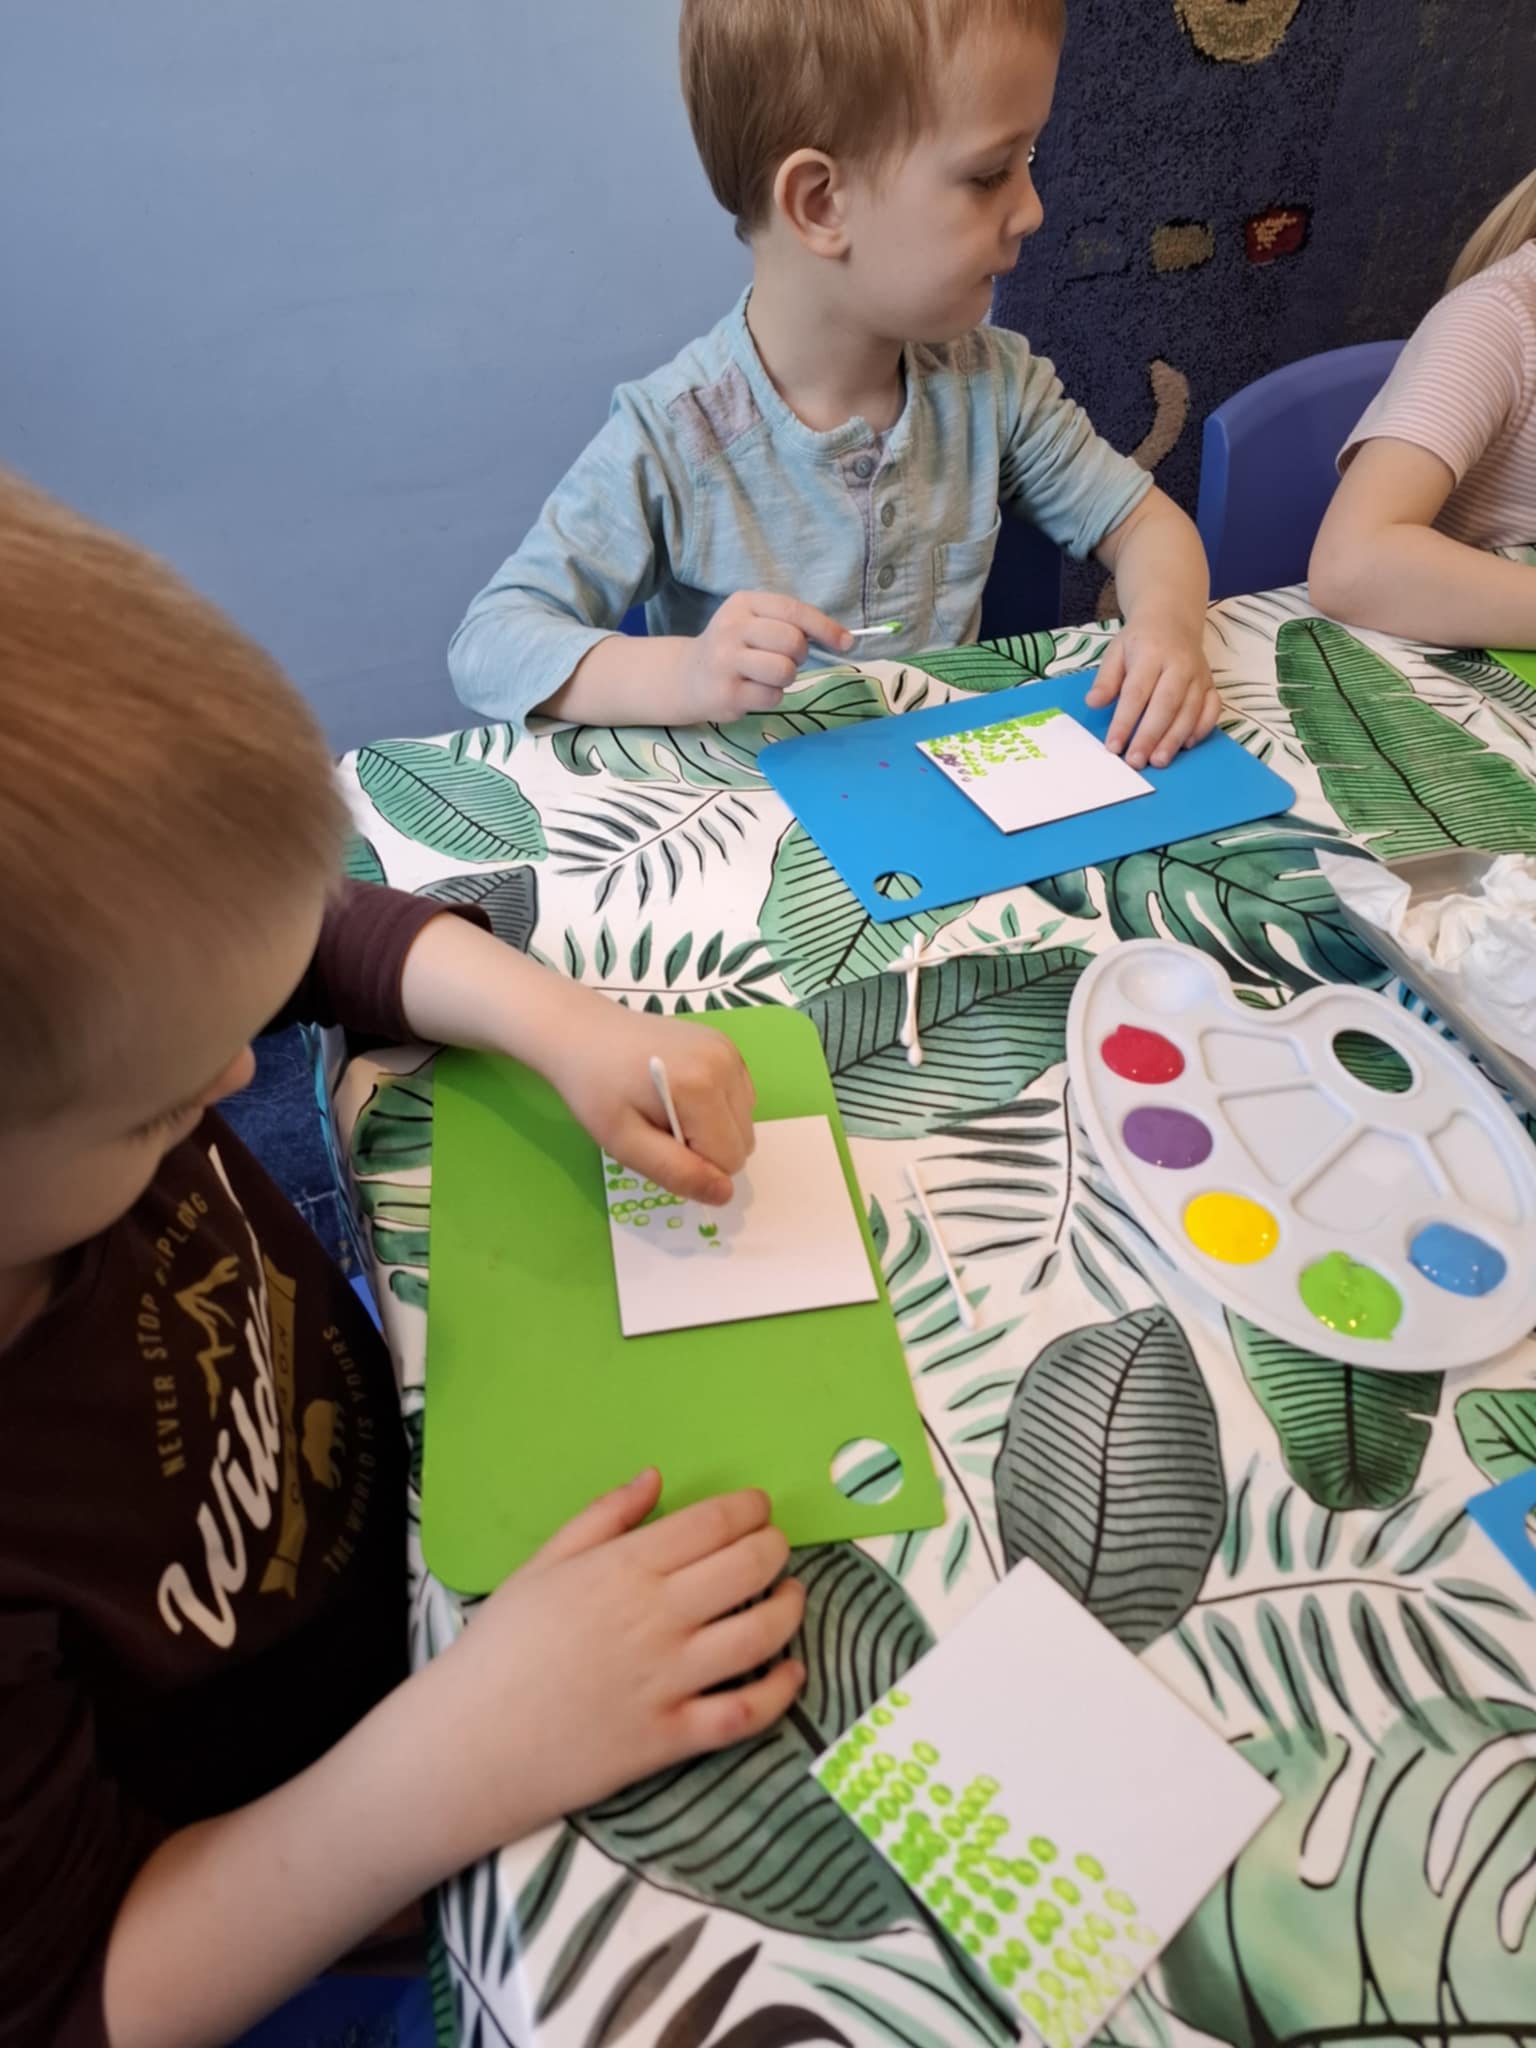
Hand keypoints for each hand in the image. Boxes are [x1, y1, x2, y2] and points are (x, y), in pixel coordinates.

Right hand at [428, 1473, 805, 1851]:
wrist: (471, 1742)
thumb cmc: (502, 1645)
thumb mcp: (542, 1564)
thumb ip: (603, 1517)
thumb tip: (655, 1477)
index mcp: (624, 1567)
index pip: (712, 1523)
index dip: (749, 1509)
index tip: (758, 1508)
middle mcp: (658, 1616)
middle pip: (747, 1568)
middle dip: (774, 1548)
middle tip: (775, 1546)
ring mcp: (670, 1679)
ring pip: (760, 1634)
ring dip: (789, 1608)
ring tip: (790, 1596)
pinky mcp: (673, 1737)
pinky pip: (746, 1713)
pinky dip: (780, 1692)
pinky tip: (792, 1672)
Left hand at [544, 997, 755, 1203]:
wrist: (582, 1032)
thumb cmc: (595, 1090)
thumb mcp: (624, 1143)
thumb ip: (676, 1172)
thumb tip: (725, 1195)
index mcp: (701, 1087)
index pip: (729, 1161)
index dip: (693, 1166)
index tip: (656, 1143)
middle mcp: (725, 1063)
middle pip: (742, 1142)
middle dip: (705, 1149)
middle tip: (657, 1127)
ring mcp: (729, 1051)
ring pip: (743, 1123)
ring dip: (712, 1130)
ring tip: (667, 1108)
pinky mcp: (726, 1046)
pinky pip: (740, 1099)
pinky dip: (716, 1109)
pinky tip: (680, 1092)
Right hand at [676, 592, 851, 721]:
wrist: (688, 676)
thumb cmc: (733, 647)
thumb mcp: (754, 622)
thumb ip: (790, 623)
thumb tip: (844, 639)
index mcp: (743, 603)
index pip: (794, 611)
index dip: (825, 627)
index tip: (846, 642)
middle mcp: (731, 629)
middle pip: (793, 642)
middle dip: (800, 655)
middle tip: (786, 660)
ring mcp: (726, 662)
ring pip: (784, 671)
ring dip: (786, 678)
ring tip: (768, 676)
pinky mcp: (727, 693)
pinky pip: (772, 697)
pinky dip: (771, 697)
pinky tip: (753, 691)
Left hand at [1084, 612, 1221, 769]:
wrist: (1172, 620)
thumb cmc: (1140, 642)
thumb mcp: (1116, 652)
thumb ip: (1106, 679)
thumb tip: (1093, 703)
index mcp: (1151, 653)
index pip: (1136, 692)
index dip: (1124, 721)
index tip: (1113, 746)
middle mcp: (1179, 665)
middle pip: (1166, 704)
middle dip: (1150, 736)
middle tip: (1135, 761)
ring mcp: (1199, 675)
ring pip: (1190, 711)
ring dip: (1174, 739)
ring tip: (1158, 761)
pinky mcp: (1211, 685)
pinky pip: (1212, 709)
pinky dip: (1202, 729)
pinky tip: (1186, 746)